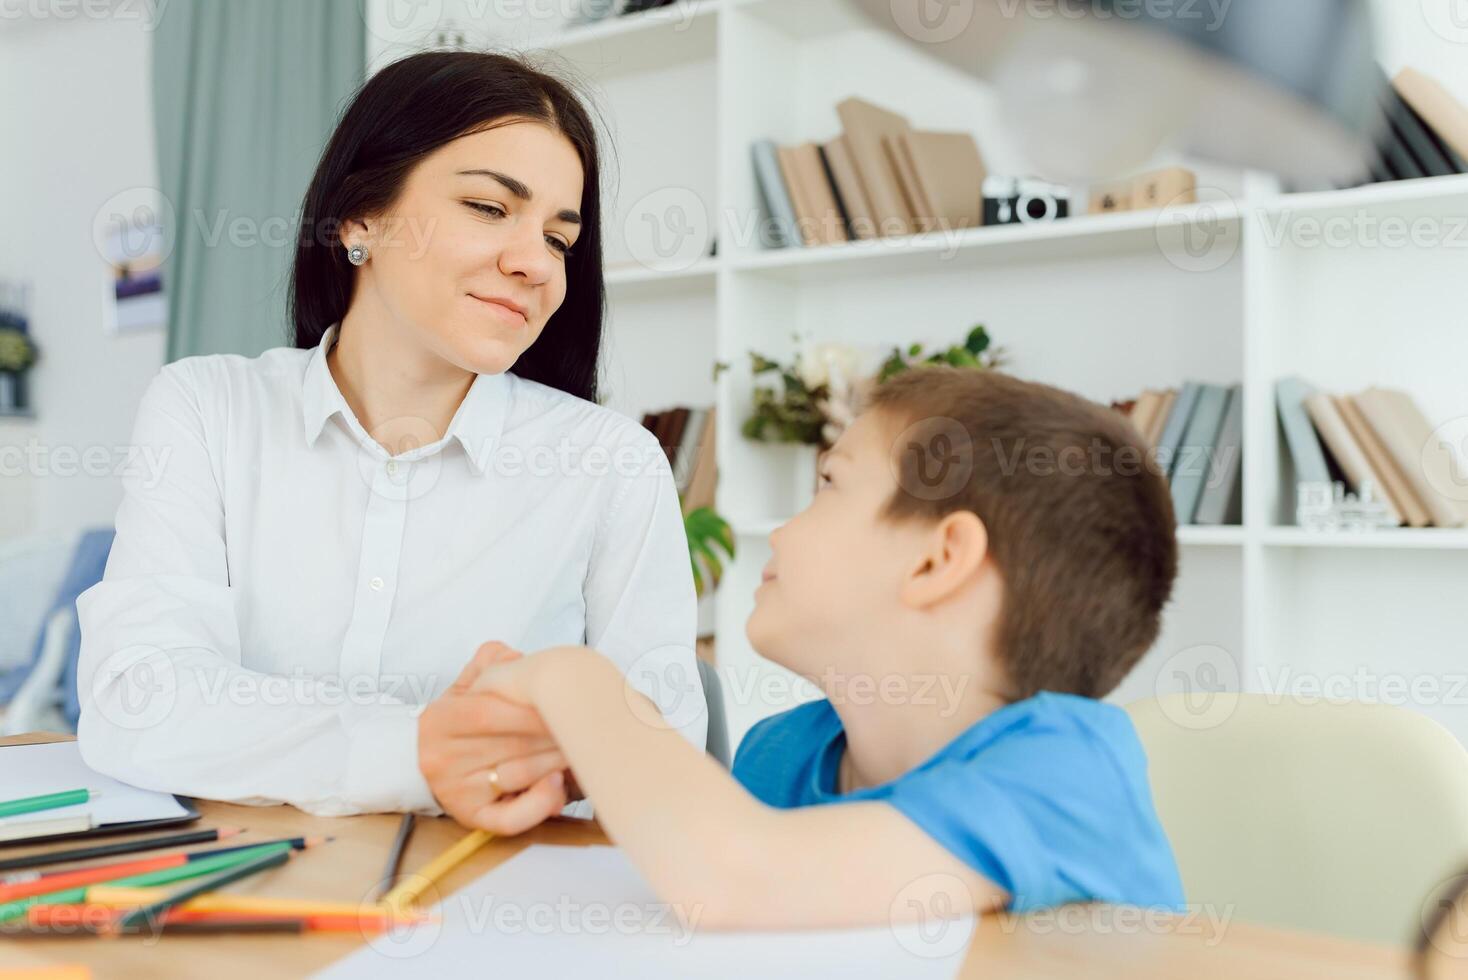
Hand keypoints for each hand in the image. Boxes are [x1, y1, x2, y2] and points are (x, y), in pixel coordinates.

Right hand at [417, 642, 568, 833]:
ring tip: (586, 745)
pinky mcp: (473, 819)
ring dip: (558, 759)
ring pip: (519, 775)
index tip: (566, 700)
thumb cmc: (456, 720)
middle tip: (590, 723)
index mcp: (440, 720)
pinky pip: (510, 818)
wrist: (420, 761)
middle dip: (556, 731)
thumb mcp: (464, 684)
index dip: (532, 707)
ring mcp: (457, 792)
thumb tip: (520, 661)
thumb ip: (491, 663)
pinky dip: (539, 803)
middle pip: (512, 743)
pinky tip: (559, 785)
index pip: (489, 712)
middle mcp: (443, 759)